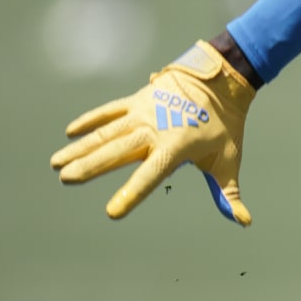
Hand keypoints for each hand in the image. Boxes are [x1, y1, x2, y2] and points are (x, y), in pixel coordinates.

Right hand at [50, 40, 255, 224]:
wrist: (221, 80)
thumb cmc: (226, 125)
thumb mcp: (229, 158)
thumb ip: (229, 192)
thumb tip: (243, 220)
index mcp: (175, 148)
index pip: (150, 176)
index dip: (131, 194)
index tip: (112, 212)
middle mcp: (154, 130)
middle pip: (117, 152)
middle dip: (90, 166)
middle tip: (65, 179)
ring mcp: (143, 112)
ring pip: (106, 133)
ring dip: (81, 147)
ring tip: (57, 163)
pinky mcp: (138, 99)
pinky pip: (110, 111)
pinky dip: (90, 120)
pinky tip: (70, 132)